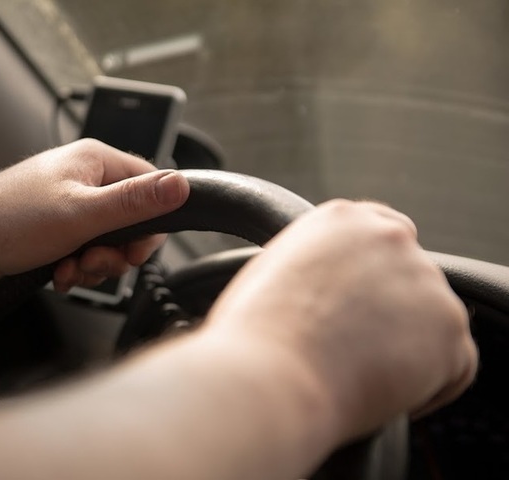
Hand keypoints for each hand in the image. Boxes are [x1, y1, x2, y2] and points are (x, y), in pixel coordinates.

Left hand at [0, 139, 189, 288]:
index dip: (150, 225)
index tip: (135, 251)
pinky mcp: (55, 227)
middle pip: (130, 219)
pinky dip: (76, 266)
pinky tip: (58, 274)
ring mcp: (68, 203)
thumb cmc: (9, 221)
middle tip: (93, 261)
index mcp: (96, 161)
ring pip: (108, 240)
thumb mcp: (82, 215)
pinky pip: (84, 249)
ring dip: (94, 264)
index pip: (150, 186)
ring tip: (69, 269)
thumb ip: (135, 202)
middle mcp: (84, 178)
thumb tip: (181, 186)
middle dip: (116, 251)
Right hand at [205, 200, 477, 440]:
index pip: (383, 233)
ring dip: (407, 348)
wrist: (268, 375)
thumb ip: (312, 267)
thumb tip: (327, 294)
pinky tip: (384, 394)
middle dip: (391, 312)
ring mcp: (425, 280)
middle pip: (411, 277)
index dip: (375, 274)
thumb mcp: (271, 275)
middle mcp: (390, 237)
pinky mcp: (448, 328)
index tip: (363, 304)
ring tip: (359, 375)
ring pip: (432, 322)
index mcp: (342, 219)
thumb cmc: (254, 337)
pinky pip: (454, 365)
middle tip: (354, 347)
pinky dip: (429, 386)